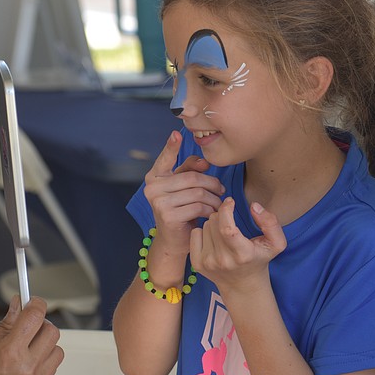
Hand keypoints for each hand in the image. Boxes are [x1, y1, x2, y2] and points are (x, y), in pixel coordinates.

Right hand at [144, 131, 224, 257]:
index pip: (165, 159)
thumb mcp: (184, 188)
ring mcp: (158, 202)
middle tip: (222, 191)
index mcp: (154, 177)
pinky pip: (198, 207)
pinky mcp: (168, 216)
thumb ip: (190, 171)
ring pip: (198, 192)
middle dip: (212, 183)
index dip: (171, 147)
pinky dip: (210, 210)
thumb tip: (204, 162)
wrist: (174, 240)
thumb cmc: (181, 209)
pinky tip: (212, 214)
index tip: (176, 133)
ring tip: (218, 204)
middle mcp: (152, 187)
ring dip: (214, 199)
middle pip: (192, 178)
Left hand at [189, 198, 286, 294]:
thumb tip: (254, 206)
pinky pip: (195, 233)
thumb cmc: (259, 259)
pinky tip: (213, 239)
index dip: (226, 210)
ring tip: (223, 233)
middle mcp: (223, 260)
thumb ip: (271, 222)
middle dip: (222, 215)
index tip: (230, 201)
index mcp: (242, 254)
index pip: (227, 228)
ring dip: (214, 224)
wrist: (243, 286)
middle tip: (230, 221)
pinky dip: (203, 231)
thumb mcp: (276, 243)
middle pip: (214, 221)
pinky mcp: (197, 264)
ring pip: (205, 226)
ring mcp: (208, 263)